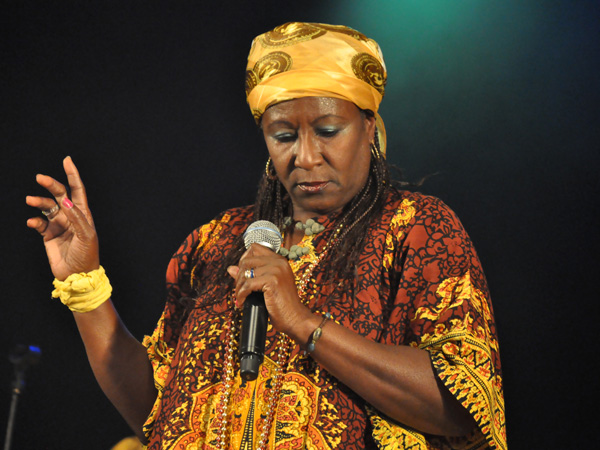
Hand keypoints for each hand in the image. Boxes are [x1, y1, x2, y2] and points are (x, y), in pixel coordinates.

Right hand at [26, 156, 99, 280]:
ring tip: (30, 200)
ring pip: (47, 207)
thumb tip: (64, 200)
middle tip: (40, 177)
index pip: (77, 190)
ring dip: (39, 202)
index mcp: (83, 214)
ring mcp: (59, 225)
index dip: (73, 175)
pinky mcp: (48, 235)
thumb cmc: (87, 255)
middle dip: (50, 185)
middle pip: (59, 194)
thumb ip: (76, 217)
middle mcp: (70, 216)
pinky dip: (34, 221)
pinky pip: (39, 223)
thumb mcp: (86, 235)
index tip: (67, 160)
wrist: (77, 275)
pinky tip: (32, 222)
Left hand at [227, 243, 310, 335]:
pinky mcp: (273, 280)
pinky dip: (241, 294)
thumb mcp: (265, 286)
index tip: (243, 275)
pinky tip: (242, 302)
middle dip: (239, 276)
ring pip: (245, 272)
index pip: (255, 248)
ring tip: (241, 297)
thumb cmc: (281, 304)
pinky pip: (247, 285)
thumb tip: (231, 268)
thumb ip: (250, 274)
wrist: (294, 318)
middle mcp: (279, 261)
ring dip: (239, 287)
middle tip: (240, 290)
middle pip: (247, 260)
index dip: (244, 259)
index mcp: (279, 260)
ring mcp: (277, 270)